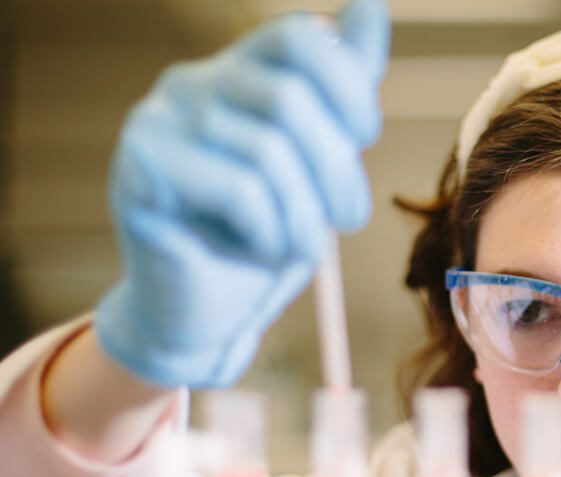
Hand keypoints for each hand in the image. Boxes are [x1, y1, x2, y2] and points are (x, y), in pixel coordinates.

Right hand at [95, 0, 388, 387]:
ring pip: (269, 150)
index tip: (366, 134)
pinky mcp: (141, 173)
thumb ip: (343, 86)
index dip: (347, 84)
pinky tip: (265, 248)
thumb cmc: (268, 234)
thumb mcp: (321, 158)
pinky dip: (272, 230)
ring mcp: (156, 123)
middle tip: (348, 218)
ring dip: (306, 212)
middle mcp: (190, 84)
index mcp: (237, 70)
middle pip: (290, 98)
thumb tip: (369, 5)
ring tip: (305, 245)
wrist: (210, 311)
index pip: (301, 36)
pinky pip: (240, 189)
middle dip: (336, 168)